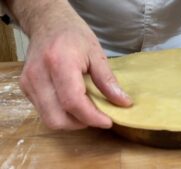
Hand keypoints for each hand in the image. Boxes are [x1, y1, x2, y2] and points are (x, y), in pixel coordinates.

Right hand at [14, 1, 131, 129]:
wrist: (48, 23)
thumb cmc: (73, 35)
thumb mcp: (96, 53)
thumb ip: (108, 80)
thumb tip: (123, 102)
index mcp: (59, 63)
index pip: (73, 102)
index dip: (92, 117)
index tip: (108, 121)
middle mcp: (39, 76)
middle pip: (57, 118)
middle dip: (81, 123)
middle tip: (97, 116)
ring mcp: (29, 83)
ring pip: (49, 119)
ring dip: (71, 121)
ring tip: (86, 110)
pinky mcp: (26, 88)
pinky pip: (44, 112)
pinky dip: (61, 114)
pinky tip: (73, 103)